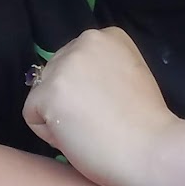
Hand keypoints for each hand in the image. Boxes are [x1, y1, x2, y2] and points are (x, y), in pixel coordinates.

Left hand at [23, 28, 176, 185]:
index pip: (73, 61)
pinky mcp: (48, 92)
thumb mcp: (129, 74)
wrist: (152, 149)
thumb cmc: (147, 123)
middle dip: (69, 100)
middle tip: (100, 120)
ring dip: (59, 116)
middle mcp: (84, 41)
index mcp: (108, 36)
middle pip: (54, 75)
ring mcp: (64, 66)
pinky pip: (33, 116)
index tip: (111, 104)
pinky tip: (78, 137)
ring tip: (91, 130)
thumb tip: (73, 83)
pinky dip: (49, 134)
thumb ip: (101, 68)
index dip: (86, 89)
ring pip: (42, 95)